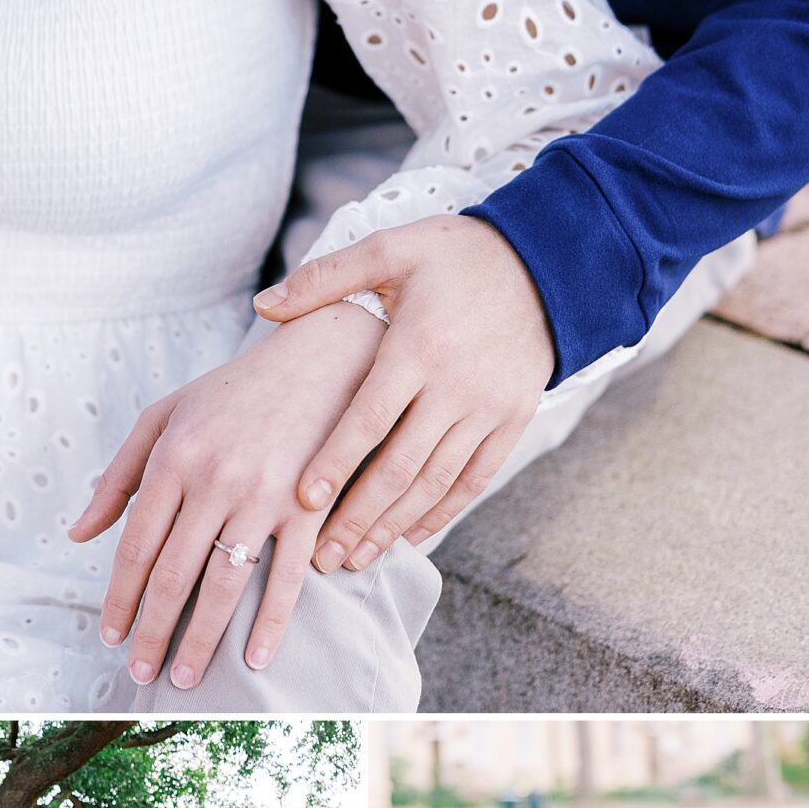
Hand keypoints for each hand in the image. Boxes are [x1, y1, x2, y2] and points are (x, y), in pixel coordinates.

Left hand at [69, 304, 383, 686]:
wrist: (320, 359)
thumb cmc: (234, 392)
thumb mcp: (165, 416)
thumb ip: (119, 475)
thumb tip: (78, 534)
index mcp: (173, 457)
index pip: (136, 545)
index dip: (120, 598)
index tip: (110, 635)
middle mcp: (214, 478)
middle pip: (172, 573)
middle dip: (151, 631)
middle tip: (139, 674)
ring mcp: (263, 494)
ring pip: (223, 583)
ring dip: (200, 639)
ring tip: (183, 676)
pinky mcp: (309, 506)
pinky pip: (288, 576)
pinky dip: (271, 622)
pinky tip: (255, 657)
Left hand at [254, 216, 554, 567]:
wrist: (546, 263)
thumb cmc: (457, 254)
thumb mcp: (392, 249)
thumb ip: (325, 278)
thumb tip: (262, 306)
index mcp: (419, 346)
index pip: (370, 418)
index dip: (336, 462)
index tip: (302, 501)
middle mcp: (456, 385)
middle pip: (401, 466)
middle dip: (358, 517)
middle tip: (321, 559)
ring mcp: (489, 408)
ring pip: (436, 482)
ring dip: (394, 525)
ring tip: (356, 557)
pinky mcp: (513, 420)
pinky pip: (475, 478)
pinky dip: (442, 512)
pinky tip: (409, 535)